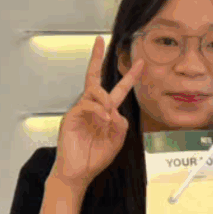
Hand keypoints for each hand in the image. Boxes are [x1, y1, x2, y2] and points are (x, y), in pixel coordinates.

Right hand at [51, 36, 144, 188]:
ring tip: (108, 117)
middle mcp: (92, 107)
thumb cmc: (95, 157)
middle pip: (94, 77)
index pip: (118, 89)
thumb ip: (121, 124)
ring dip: (105, 101)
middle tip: (100, 41)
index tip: (141, 62)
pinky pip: (86, 105)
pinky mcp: (71, 116)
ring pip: (94, 91)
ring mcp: (80, 110)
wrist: (78, 172)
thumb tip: (114, 111)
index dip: (130, 76)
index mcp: (106, 112)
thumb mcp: (117, 140)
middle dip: (96, 58)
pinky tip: (103, 120)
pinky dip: (98, 111)